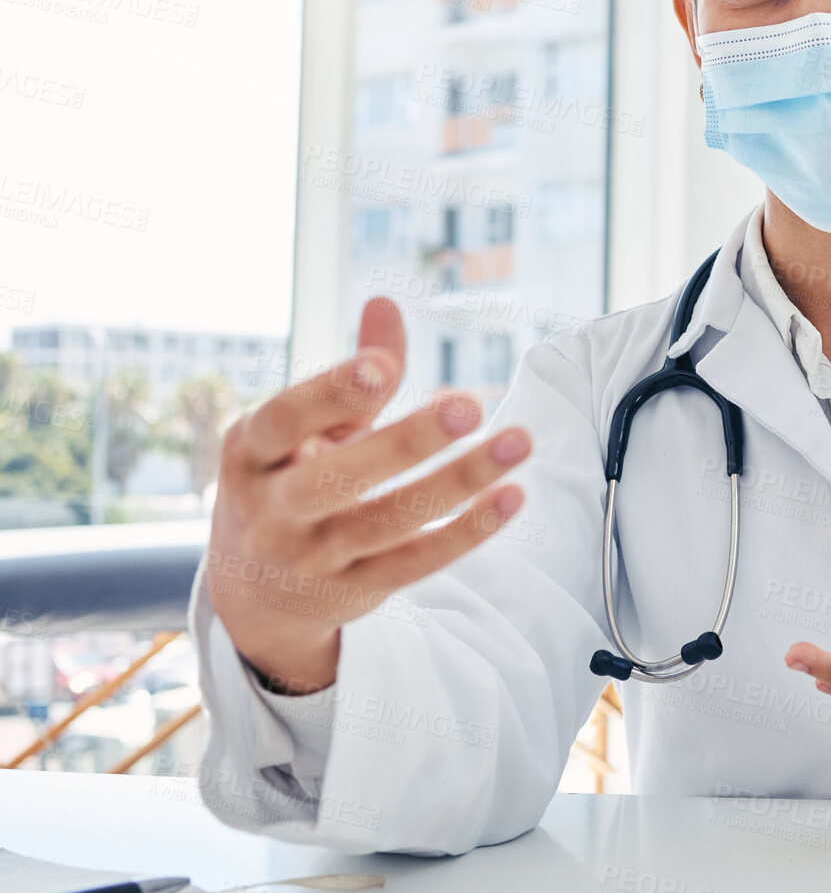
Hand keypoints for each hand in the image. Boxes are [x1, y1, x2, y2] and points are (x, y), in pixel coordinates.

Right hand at [206, 296, 531, 693]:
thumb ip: (355, 374)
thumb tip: (386, 302)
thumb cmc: (288, 479)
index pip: (284, 420)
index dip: (330, 394)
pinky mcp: (355, 591)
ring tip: (517, 441)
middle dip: (405, 442)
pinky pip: (416, 563)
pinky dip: (467, 532)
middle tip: (469, 406)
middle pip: (338, 478)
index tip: (384, 366)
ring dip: (459, 481)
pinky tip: (511, 496)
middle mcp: (274, 508)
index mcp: (252, 452)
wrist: (254, 591)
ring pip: (390, 522)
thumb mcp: (304, 428)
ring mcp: (313, 557)